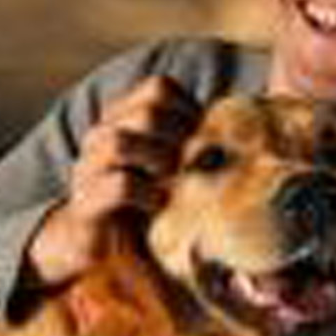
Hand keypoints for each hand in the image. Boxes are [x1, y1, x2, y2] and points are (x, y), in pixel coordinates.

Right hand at [27, 76, 201, 287]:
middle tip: (191, 167)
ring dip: (160, 162)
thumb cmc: (142, 202)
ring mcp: (89, 168)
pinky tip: (157, 206)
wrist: (97, 247)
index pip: (159, 88)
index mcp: (122, 118)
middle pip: (147, 112)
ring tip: (172, 183)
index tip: (201, 143)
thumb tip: (249, 141)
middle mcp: (101, 136)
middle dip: (179, 140)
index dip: (189, 111)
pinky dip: (147, 193)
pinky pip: (119, 184)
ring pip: (122, 141)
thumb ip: (194, 147)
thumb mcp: (169, 167)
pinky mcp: (86, 203)